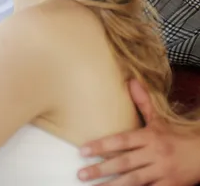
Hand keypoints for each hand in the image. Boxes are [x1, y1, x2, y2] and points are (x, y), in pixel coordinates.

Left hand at [77, 79, 199, 185]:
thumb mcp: (160, 120)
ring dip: (113, 185)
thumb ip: (143, 103)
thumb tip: (131, 81)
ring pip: (134, 180)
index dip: (102, 145)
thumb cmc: (177, 136)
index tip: (82, 150)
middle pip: (124, 162)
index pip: (122, 140)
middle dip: (101, 169)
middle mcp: (155, 154)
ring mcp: (163, 171)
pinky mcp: (170, 185)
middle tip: (81, 174)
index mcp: (150, 136)